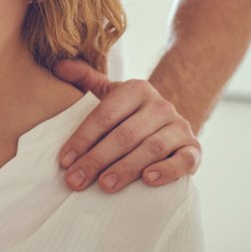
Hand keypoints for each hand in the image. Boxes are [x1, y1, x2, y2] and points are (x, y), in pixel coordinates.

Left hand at [52, 59, 201, 192]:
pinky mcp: (194, 149)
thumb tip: (56, 66)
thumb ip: (85, 79)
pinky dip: (167, 170)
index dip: (82, 138)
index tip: (64, 161)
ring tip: (105, 185)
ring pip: (151, 148)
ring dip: (127, 168)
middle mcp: (161, 106)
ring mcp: (180, 127)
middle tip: (76, 181)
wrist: (170, 124)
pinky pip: (183, 160)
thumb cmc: (130, 114)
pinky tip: (148, 180)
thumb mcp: (110, 94)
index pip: (105, 115)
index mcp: (137, 89)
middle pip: (125, 134)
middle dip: (97, 159)